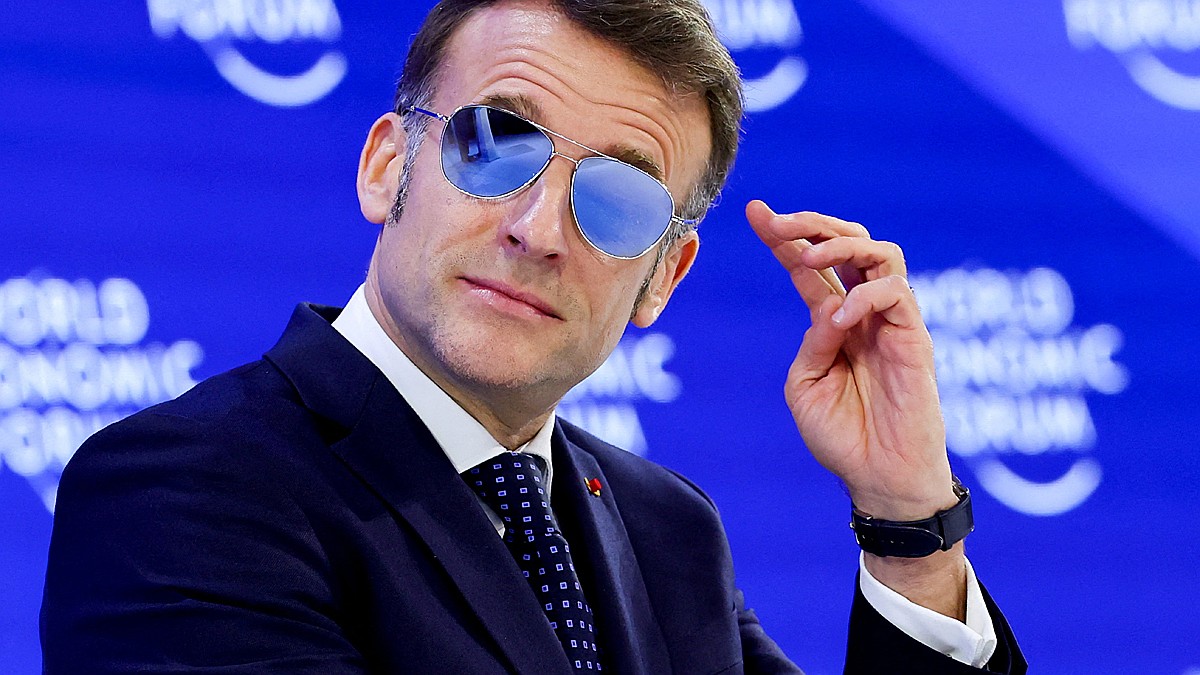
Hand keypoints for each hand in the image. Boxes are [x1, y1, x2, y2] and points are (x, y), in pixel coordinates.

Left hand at [745, 200, 954, 520]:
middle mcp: (861, 312)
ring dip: (841, 244)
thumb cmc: (842, 435)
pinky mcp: (914, 337)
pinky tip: (841, 319)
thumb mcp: (806, 385)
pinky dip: (864, 296)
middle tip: (780, 221)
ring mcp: (891, 321)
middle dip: (811, 224)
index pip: (807, 266)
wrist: (878, 477)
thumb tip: (827, 307)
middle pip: (846, 244)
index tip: (755, 211)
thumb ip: (812, 342)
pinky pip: (895, 293)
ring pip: (880, 252)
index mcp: (831, 320)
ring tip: (811, 255)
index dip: (783, 237)